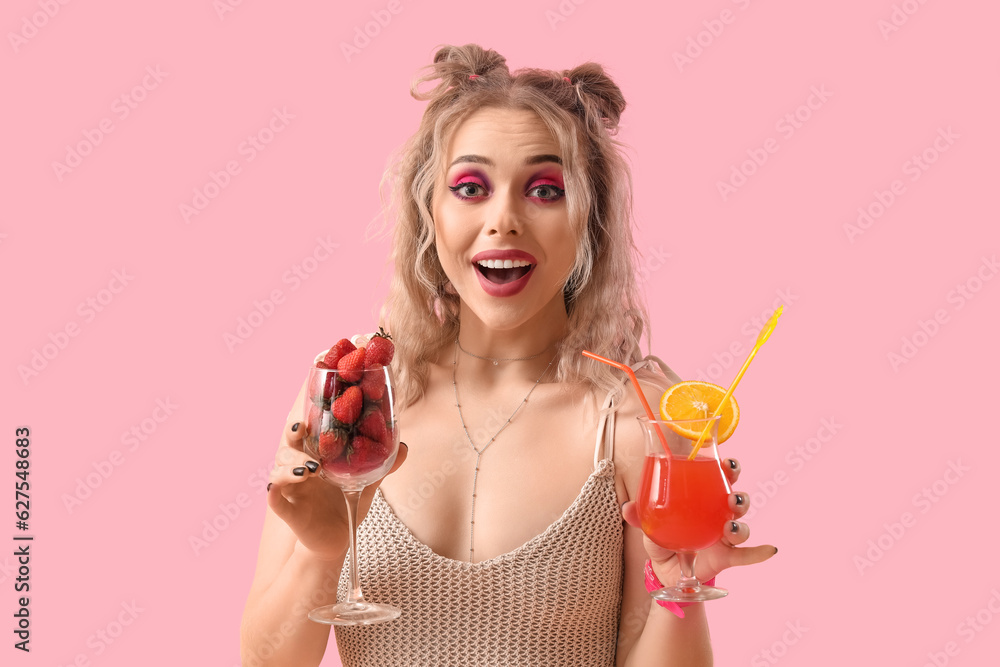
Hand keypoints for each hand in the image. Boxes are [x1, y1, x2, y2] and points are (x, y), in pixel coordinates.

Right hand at [267, 373, 406, 562]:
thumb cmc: (345, 502)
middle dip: (299, 422)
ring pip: (283, 462)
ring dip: (293, 460)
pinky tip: (279, 486)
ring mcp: (291, 480)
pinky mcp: (285, 505)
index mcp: (318, 446)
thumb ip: (383, 460)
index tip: (321, 368)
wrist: (333, 541)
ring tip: (312, 465)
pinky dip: (278, 487)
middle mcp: (300, 458)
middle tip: (307, 420)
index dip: (315, 394)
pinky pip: (275, 494)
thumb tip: (404, 444)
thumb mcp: (368, 479)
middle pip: (293, 432)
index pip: (315, 415)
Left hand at [622, 457, 776, 583]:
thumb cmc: (664, 536)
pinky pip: (746, 555)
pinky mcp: (726, 556)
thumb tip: (627, 507)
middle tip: (731, 494)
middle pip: (736, 499)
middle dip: (738, 495)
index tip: (727, 462)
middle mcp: (718, 514)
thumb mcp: (650, 525)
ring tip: (732, 525)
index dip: (729, 468)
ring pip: (741, 526)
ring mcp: (724, 536)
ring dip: (741, 524)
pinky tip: (770, 549)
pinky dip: (758, 552)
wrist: (667, 570)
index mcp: (703, 498)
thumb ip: (641, 515)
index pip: (720, 477)